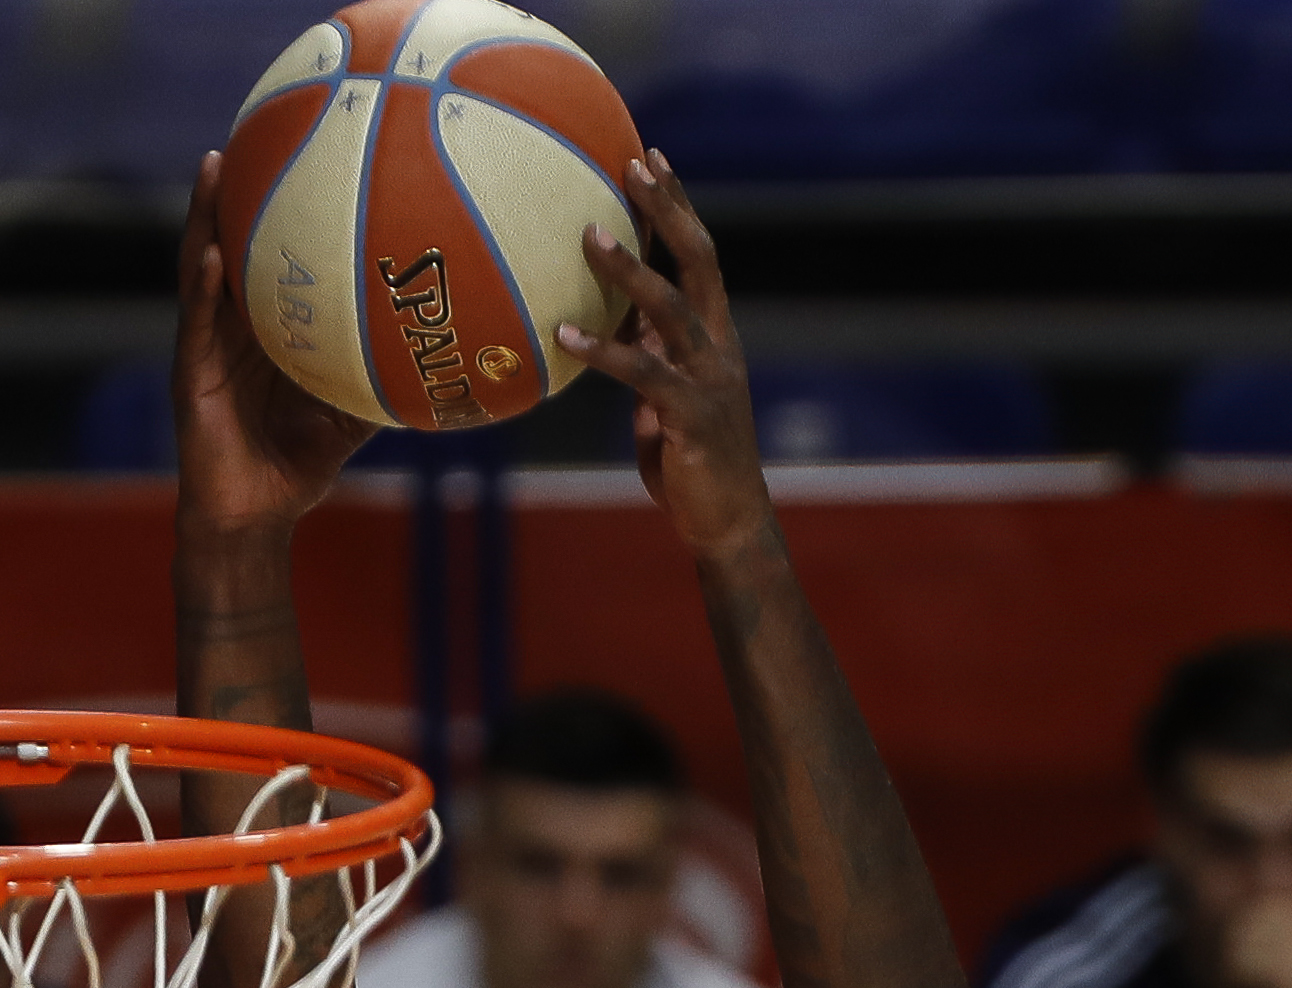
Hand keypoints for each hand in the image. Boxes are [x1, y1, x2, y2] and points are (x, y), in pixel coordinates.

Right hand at [173, 150, 379, 536]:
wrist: (255, 516)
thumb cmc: (297, 464)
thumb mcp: (349, 415)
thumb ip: (381, 380)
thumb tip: (443, 360)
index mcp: (263, 329)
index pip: (266, 256)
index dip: (272, 208)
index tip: (293, 154)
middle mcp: (230, 326)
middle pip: (228, 242)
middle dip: (233, 190)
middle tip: (249, 132)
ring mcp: (206, 345)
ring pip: (200, 267)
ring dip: (204, 216)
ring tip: (216, 166)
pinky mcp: (190, 374)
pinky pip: (195, 322)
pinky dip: (204, 286)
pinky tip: (212, 253)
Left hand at [557, 153, 775, 565]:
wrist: (728, 524)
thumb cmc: (692, 462)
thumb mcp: (667, 399)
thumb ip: (649, 358)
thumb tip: (612, 324)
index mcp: (716, 338)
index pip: (700, 256)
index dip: (678, 206)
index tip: (649, 158)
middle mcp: (720, 347)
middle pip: (699, 261)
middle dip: (668, 210)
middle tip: (632, 165)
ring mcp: (710, 380)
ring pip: (673, 308)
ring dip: (631, 268)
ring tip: (589, 235)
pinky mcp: (692, 417)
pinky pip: (645, 374)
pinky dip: (604, 351)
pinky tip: (564, 334)